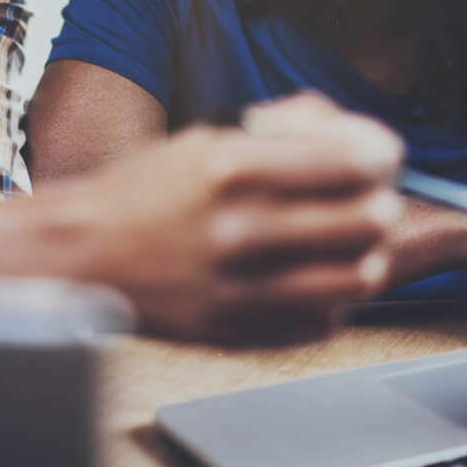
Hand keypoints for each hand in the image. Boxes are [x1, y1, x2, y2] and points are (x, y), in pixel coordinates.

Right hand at [62, 92, 404, 343]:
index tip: (377, 155)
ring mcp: (243, 288)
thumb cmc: (146, 190)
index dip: (382, 152)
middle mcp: (242, 229)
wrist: (84, 256)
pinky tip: (306, 274)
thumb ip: (285, 133)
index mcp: (234, 167)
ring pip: (363, 275)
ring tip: (342, 240)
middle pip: (373, 218)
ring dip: (364, 252)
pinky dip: (331, 296)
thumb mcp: (208, 137)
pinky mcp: (241, 333)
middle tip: (363, 196)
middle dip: (378, 199)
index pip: (357, 160)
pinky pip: (326, 319)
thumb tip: (359, 141)